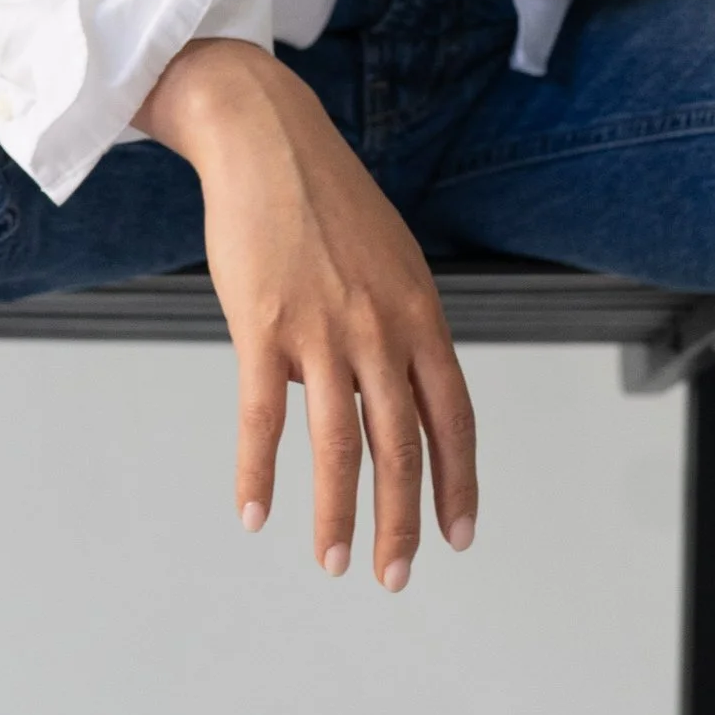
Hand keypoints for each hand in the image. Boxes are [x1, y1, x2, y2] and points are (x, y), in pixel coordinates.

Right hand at [133, 40, 477, 586]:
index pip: (454, 416)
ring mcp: (323, 327)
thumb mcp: (389, 261)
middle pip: (404, 445)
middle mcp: (383, 326)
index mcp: (421, 313)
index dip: (459, 482)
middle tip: (396, 576)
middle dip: (404, 522)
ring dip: (338, 515)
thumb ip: (394, 331)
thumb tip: (373, 398)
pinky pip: (264, 417)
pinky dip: (258, 473)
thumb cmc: (324, 200)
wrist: (266, 138)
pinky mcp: (262, 324)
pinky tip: (254, 513)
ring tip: (333, 562)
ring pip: (340, 444)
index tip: (461, 534)